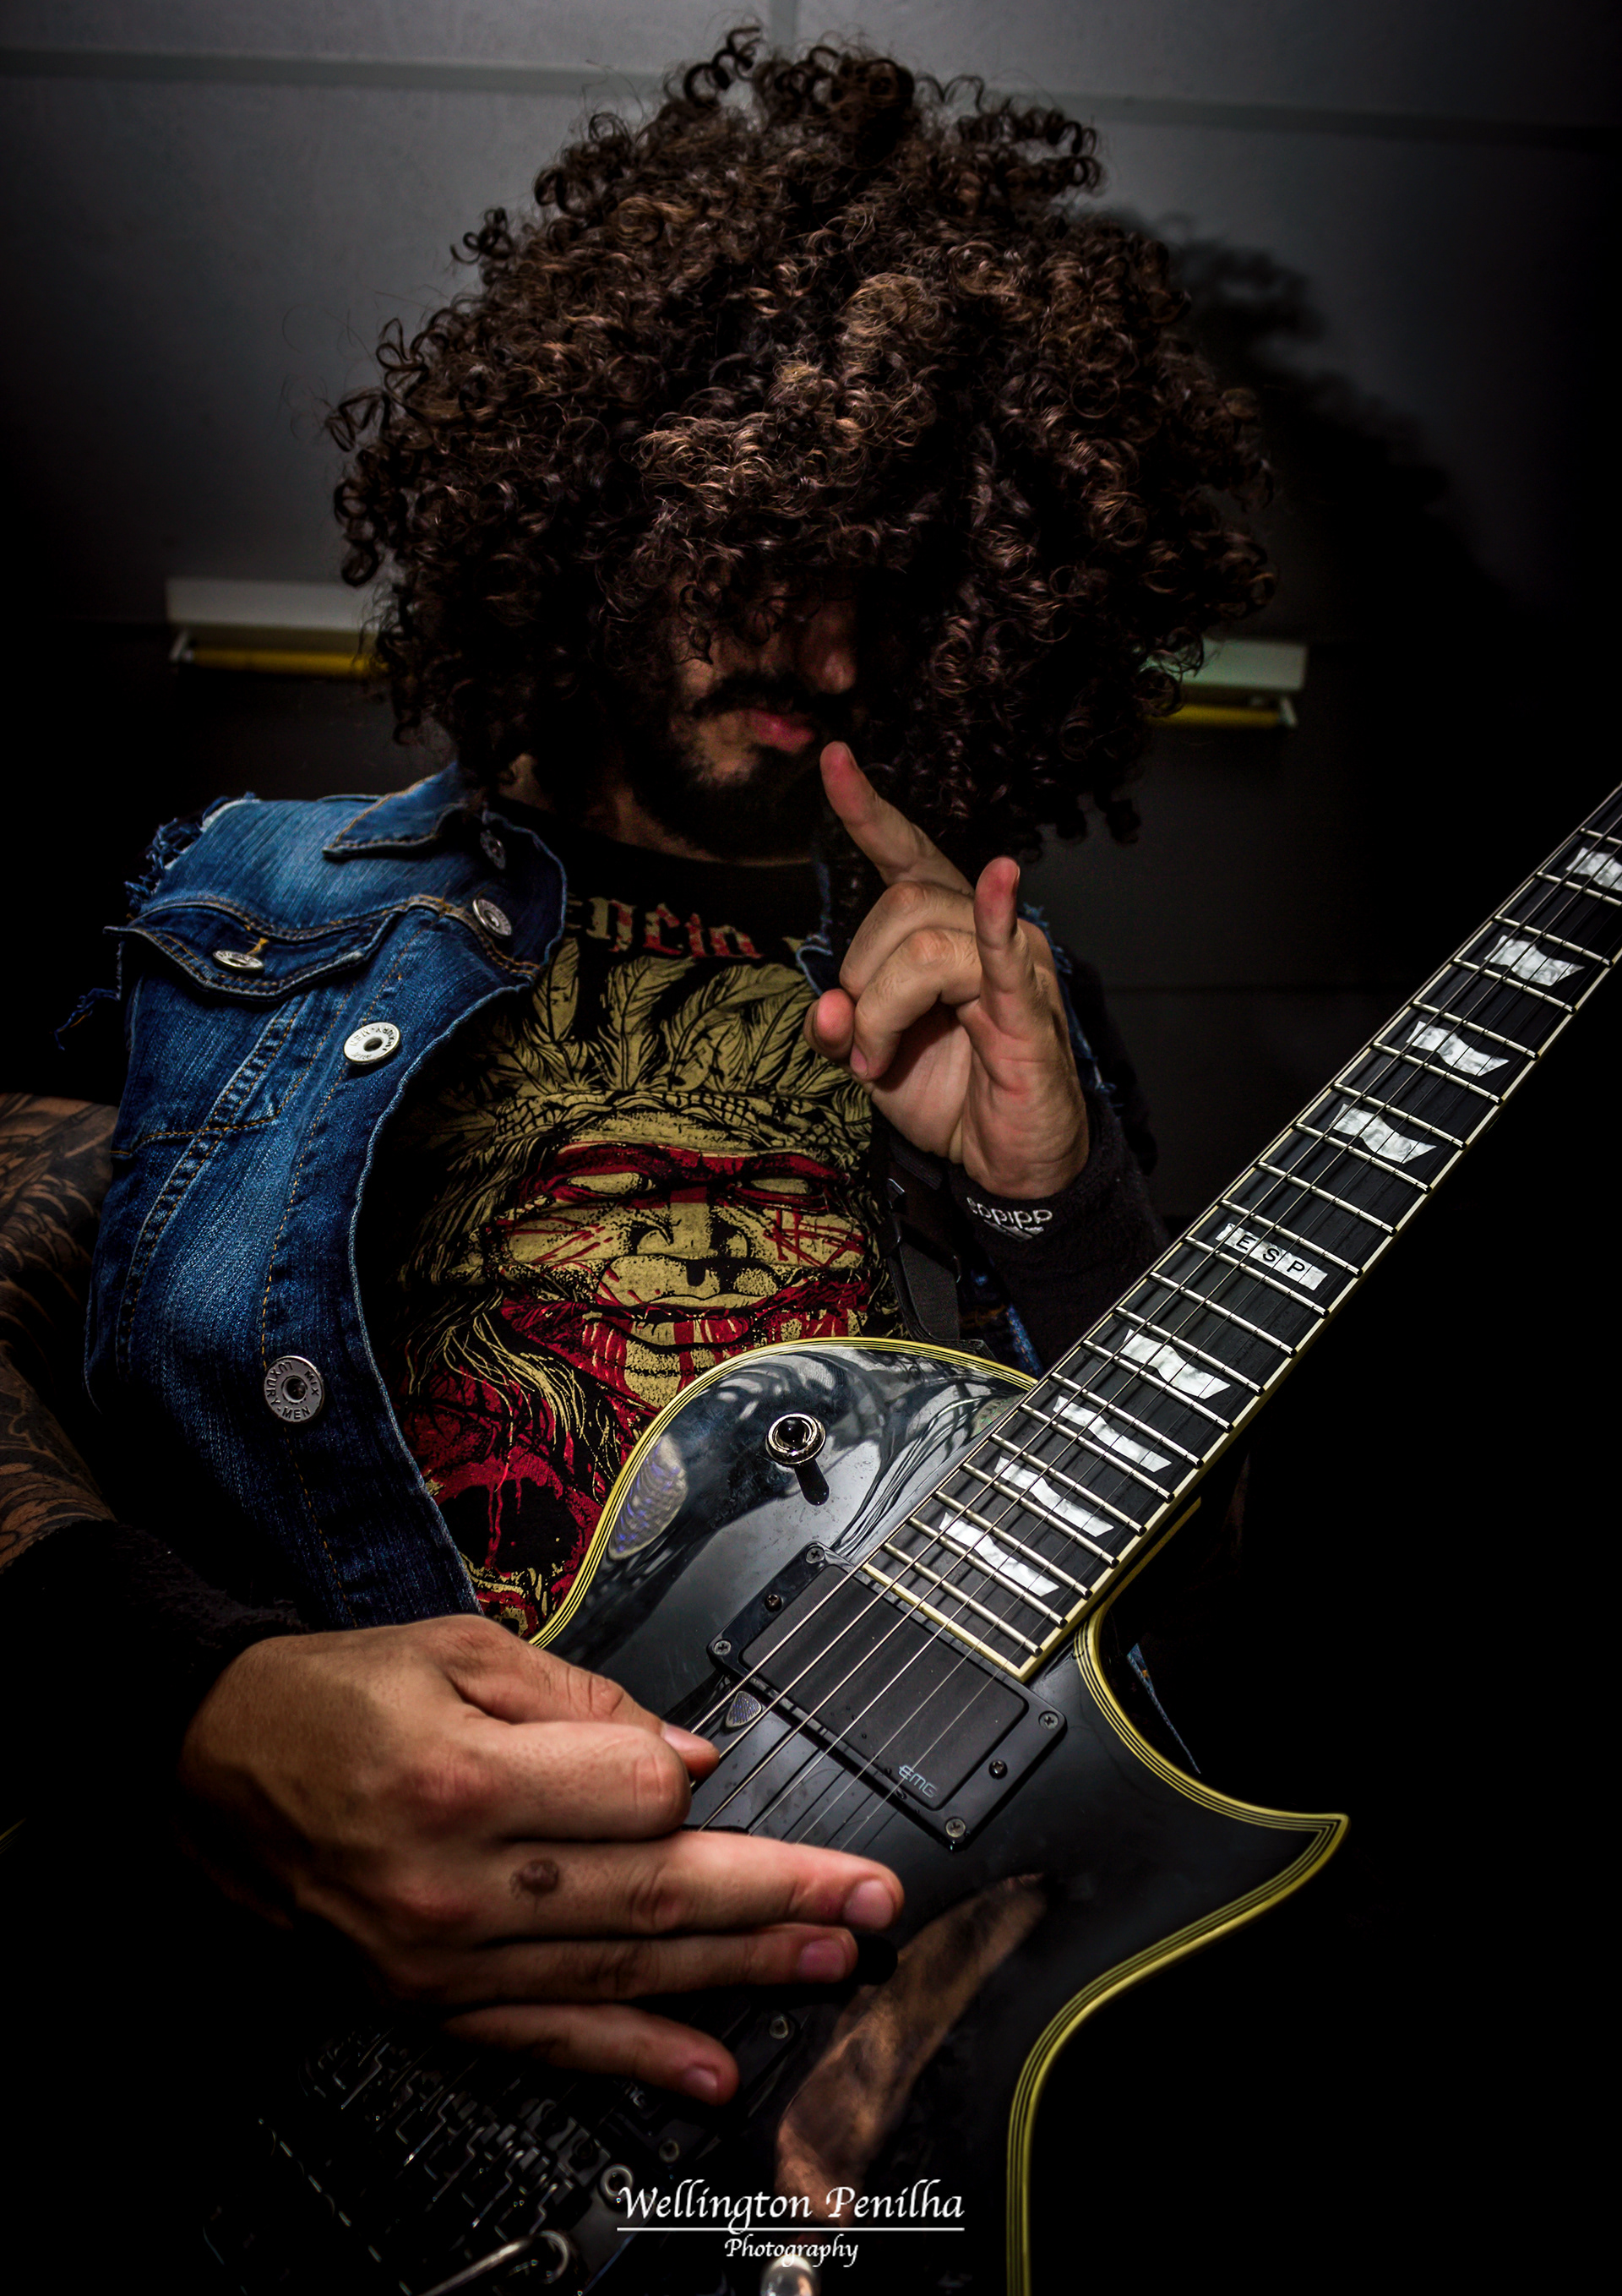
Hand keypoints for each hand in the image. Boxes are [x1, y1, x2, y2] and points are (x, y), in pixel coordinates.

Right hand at [177, 1617, 901, 2100]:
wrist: (202, 1762)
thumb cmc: (330, 1695)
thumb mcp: (454, 1649)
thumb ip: (580, 1701)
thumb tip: (688, 1756)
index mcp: (463, 1778)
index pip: (633, 1792)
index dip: (683, 1774)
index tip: (711, 1761)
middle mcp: (455, 1884)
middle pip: (653, 1894)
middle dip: (780, 1896)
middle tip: (873, 1901)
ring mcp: (441, 1960)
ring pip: (620, 1971)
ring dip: (739, 1972)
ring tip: (831, 1962)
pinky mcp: (427, 2001)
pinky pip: (547, 2037)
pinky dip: (635, 2056)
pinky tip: (709, 2068)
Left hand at [805, 745, 1088, 1196]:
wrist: (1005, 1163)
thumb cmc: (950, 1094)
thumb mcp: (869, 1059)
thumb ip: (840, 1024)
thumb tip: (827, 1008)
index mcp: (943, 929)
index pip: (903, 853)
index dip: (866, 808)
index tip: (833, 758)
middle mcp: (982, 930)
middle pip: (901, 906)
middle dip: (860, 980)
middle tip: (863, 1045)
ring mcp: (1011, 965)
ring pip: (924, 946)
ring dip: (882, 1013)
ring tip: (883, 1063)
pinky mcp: (1027, 1009)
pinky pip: (1003, 954)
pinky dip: (993, 915)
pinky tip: (998, 879)